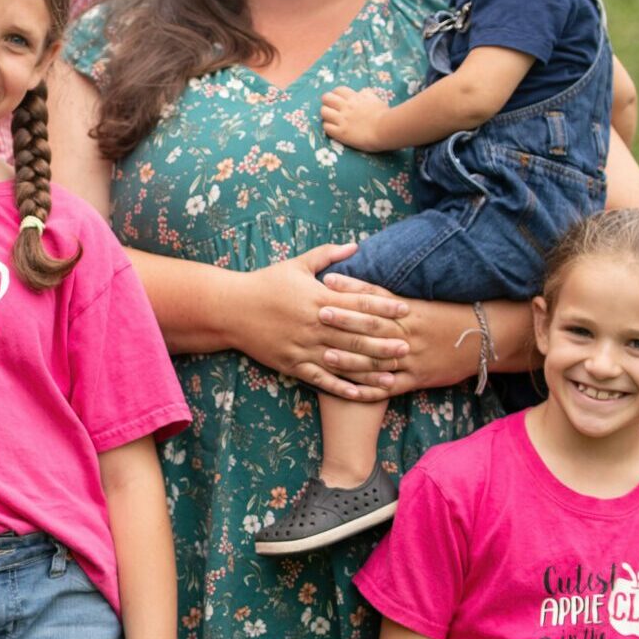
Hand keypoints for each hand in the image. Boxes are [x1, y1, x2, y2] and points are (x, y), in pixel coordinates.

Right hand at [231, 245, 411, 399]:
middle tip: (409, 345)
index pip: (358, 303)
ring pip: (343, 362)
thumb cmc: (265, 284)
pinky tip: (361, 393)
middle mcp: (313, 325)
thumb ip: (327, 255)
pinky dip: (342, 388)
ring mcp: (303, 347)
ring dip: (371, 369)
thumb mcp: (296, 264)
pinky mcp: (292, 365)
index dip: (384, 306)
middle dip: (385, 342)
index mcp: (317, 298)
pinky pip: (322, 380)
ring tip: (394, 375)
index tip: (405, 310)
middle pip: (356, 336)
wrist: (230, 309)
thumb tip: (355, 245)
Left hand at [319, 86, 392, 150]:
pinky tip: (333, 129)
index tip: (338, 100)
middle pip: (326, 98)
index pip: (338, 90)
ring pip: (324, 112)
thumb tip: (362, 91)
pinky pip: (326, 127)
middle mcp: (346, 107)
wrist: (386, 130)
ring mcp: (342, 120)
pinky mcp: (341, 133)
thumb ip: (367, 95)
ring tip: (331, 119)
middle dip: (327, 102)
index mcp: (355, 98)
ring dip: (326, 115)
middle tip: (331, 109)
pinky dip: (328, 127)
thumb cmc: (384, 115)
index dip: (336, 94)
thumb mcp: (376, 100)